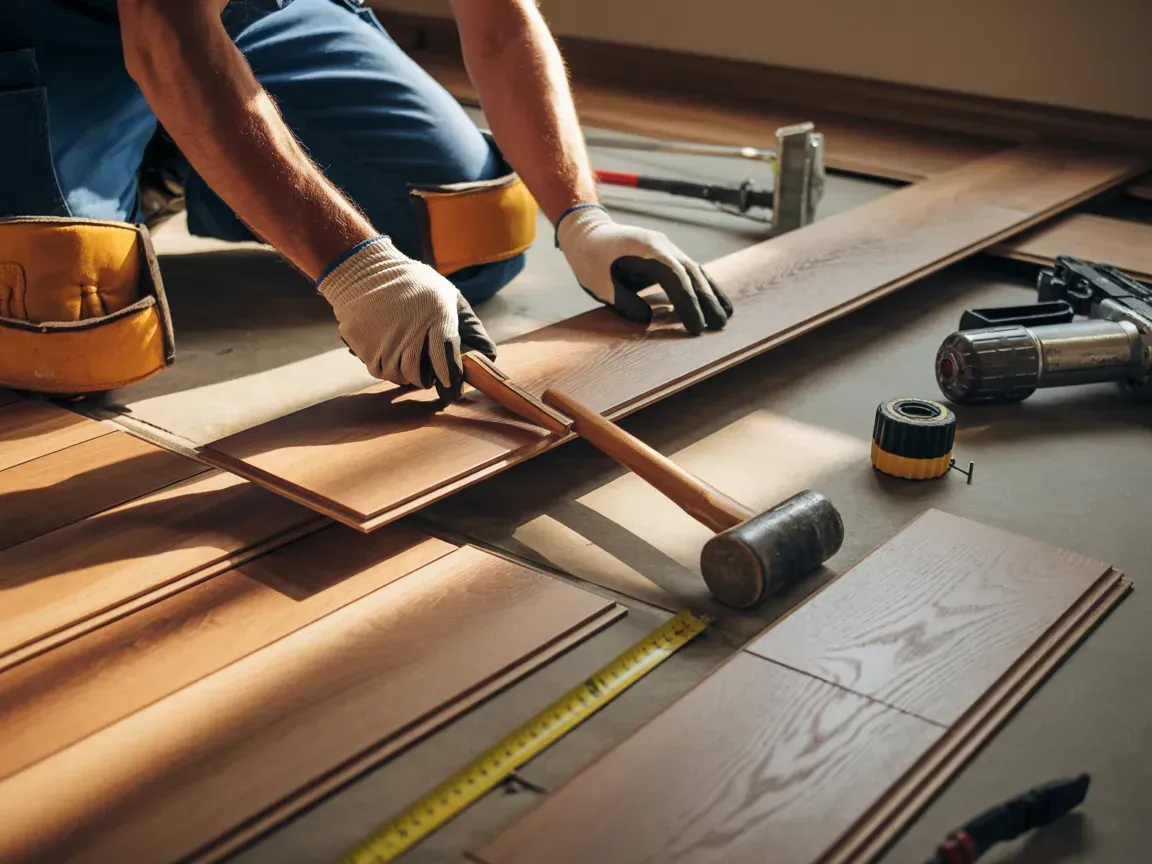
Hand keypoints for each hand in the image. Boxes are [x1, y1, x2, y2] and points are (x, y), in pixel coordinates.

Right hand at [317, 237, 495, 402]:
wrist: (364, 271)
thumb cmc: (414, 284)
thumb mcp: (446, 295)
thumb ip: (466, 325)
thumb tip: (486, 357)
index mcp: (439, 316)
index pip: (448, 361)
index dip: (452, 380)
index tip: (452, 388)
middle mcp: (412, 331)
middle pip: (422, 377)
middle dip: (428, 380)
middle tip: (429, 376)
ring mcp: (386, 340)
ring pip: (401, 377)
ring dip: (407, 376)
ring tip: (407, 358)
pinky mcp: (365, 346)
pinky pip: (380, 371)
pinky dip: (387, 368)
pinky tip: (389, 351)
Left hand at [556, 205, 732, 333]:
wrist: (587, 234)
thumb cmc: (590, 260)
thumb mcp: (600, 284)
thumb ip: (625, 301)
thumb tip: (649, 319)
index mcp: (646, 249)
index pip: (675, 277)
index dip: (688, 303)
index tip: (697, 326)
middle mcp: (662, 245)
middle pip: (692, 273)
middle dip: (707, 301)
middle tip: (719, 326)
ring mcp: (667, 248)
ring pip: (696, 271)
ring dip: (711, 293)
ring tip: (726, 316)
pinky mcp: (667, 256)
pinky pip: (689, 271)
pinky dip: (702, 287)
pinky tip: (715, 302)